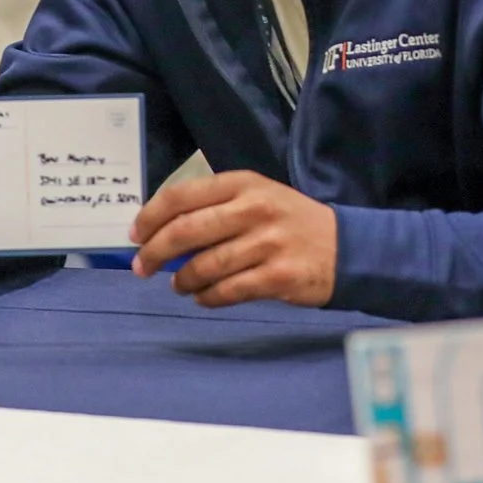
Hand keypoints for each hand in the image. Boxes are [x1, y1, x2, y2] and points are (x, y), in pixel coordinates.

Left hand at [131, 169, 335, 306]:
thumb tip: (163, 233)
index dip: (151, 216)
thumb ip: (216, 208)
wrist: (346, 247)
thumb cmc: (291, 222)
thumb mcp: (258, 198)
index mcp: (244, 184)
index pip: (182, 195)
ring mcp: (267, 243)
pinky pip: (228, 291)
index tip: (136, 235)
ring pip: (205, 266)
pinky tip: (204, 298)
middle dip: (154, 252)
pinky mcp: (278, 276)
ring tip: (180, 285)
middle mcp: (254, 209)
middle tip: (142, 268)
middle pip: (186, 231)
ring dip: (183, 280)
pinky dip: (208, 298)